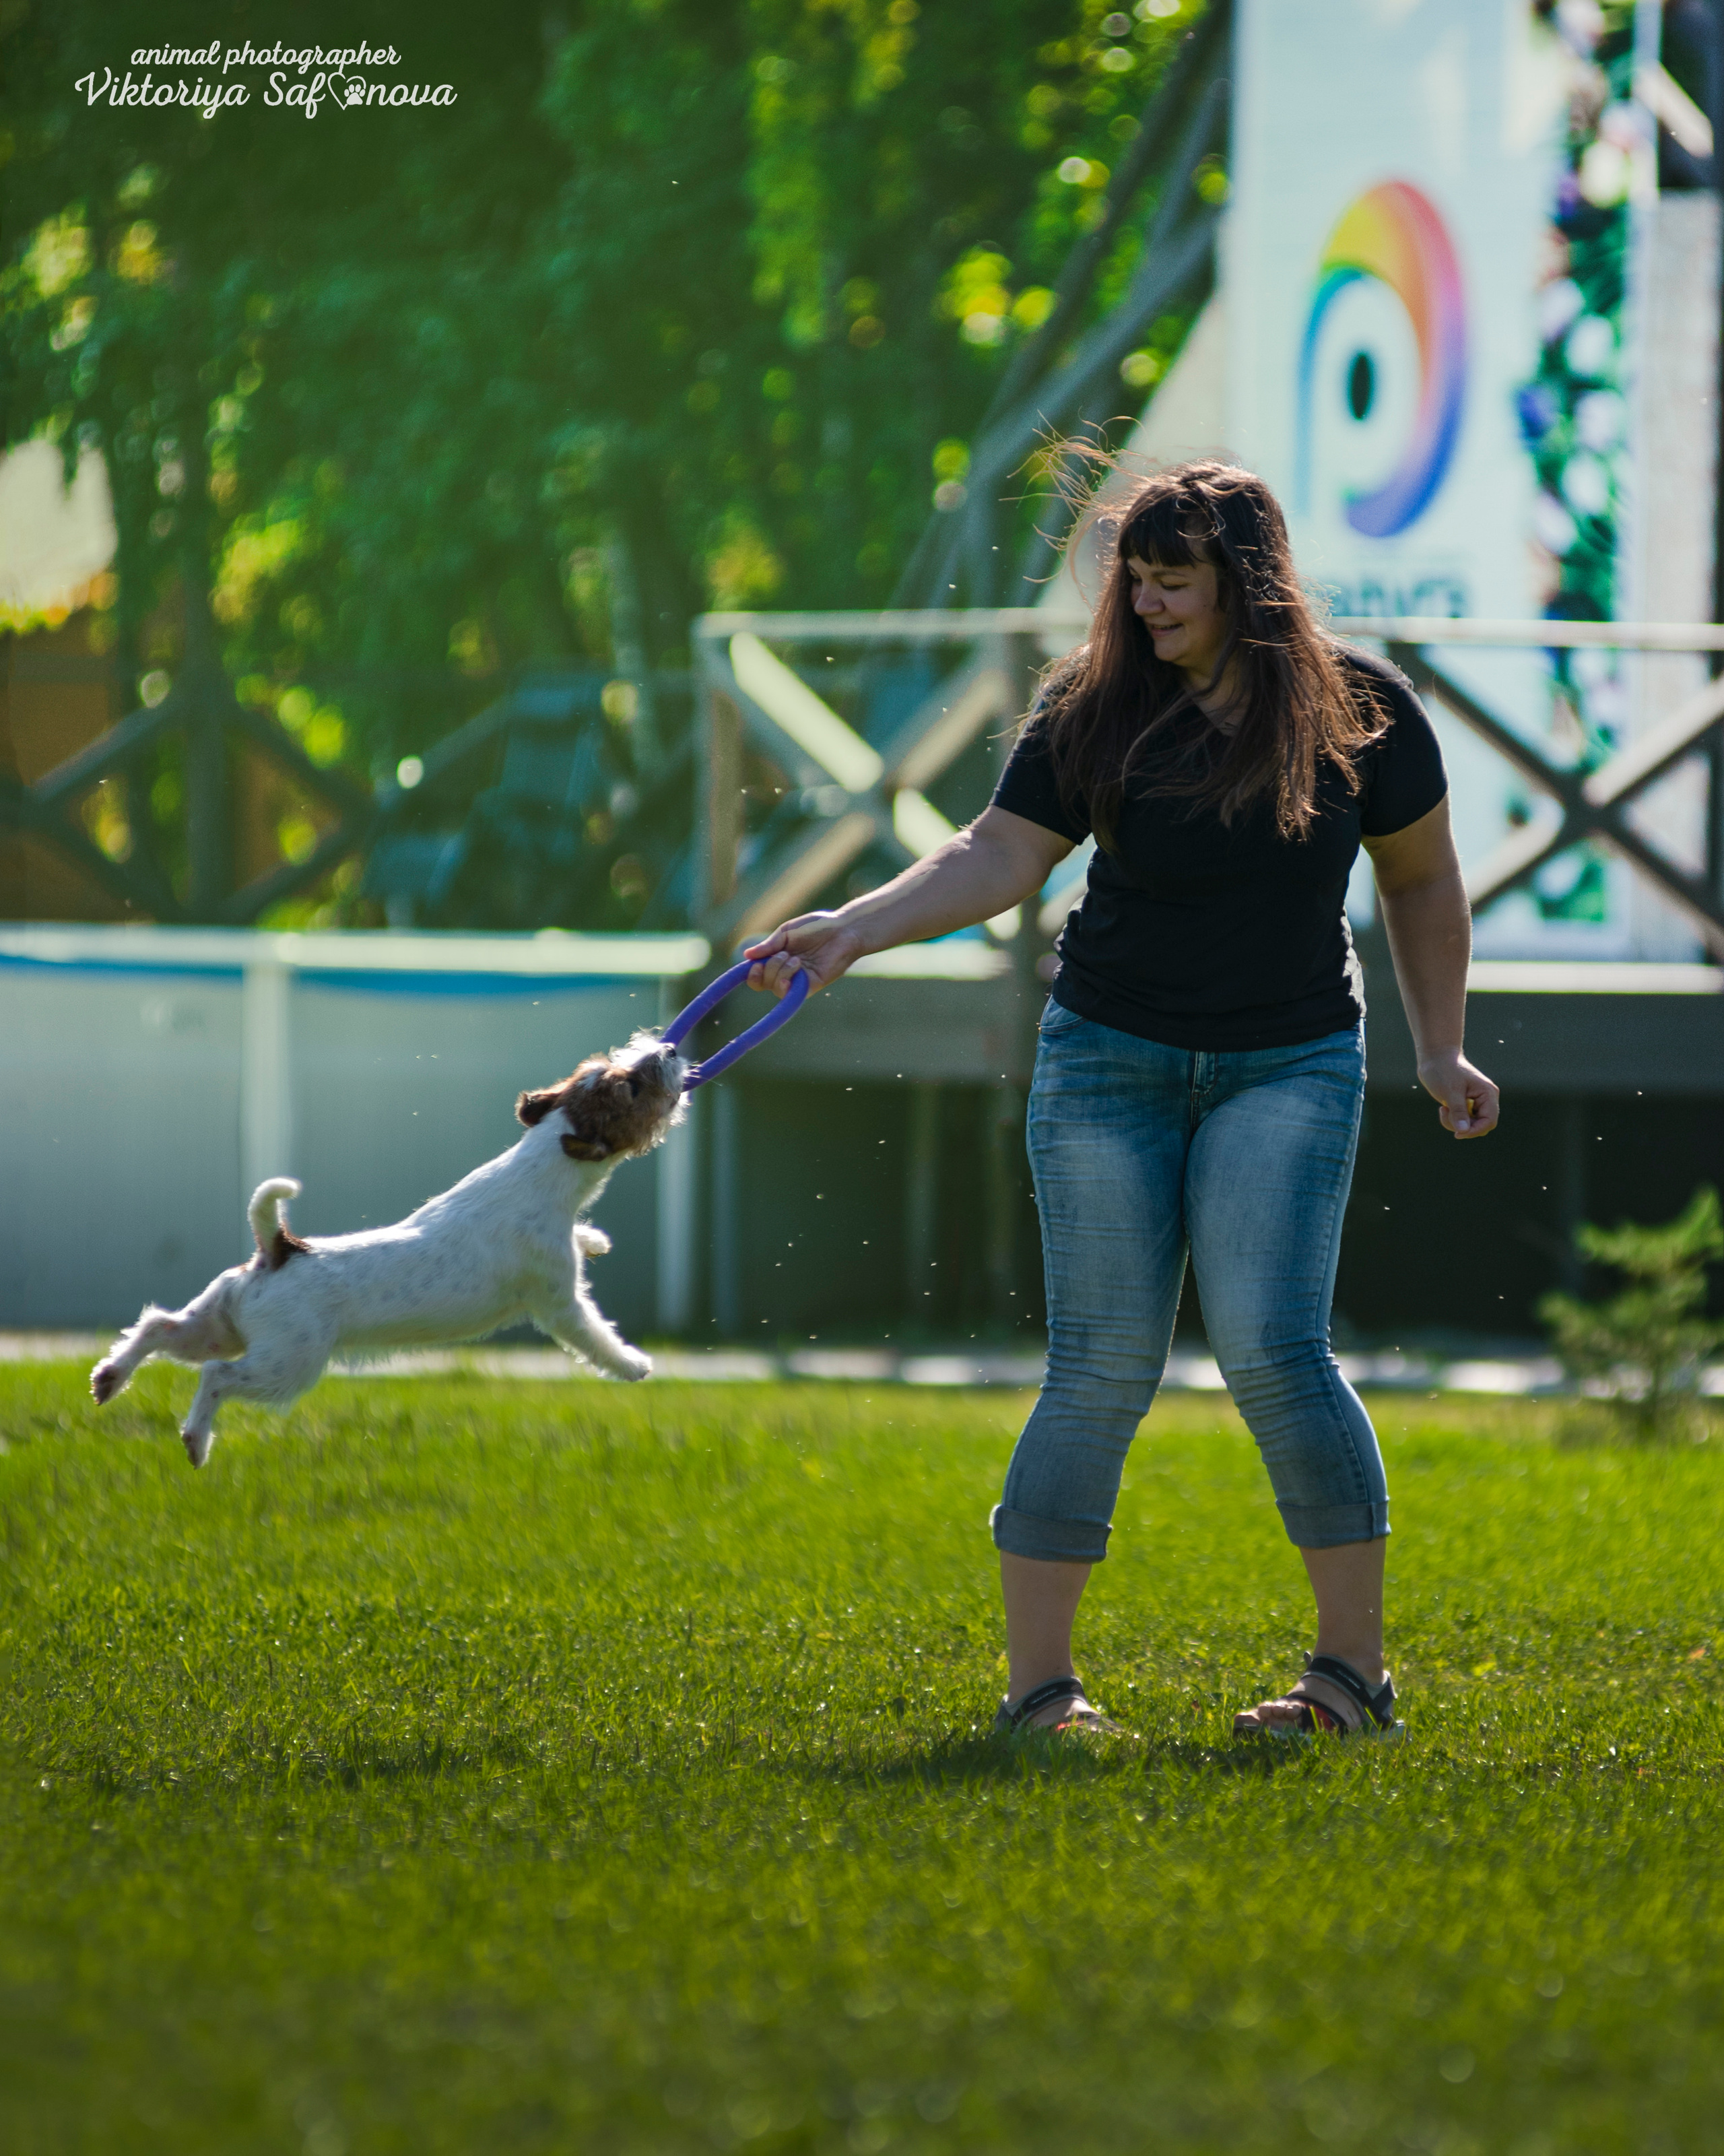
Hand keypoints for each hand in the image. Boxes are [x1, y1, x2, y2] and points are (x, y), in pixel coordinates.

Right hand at [743, 912, 868, 997]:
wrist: (842, 930)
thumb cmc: (816, 927)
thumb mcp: (786, 932)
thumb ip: (768, 945)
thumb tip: (746, 956)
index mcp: (777, 958)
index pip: (757, 974)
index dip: (751, 973)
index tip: (754, 964)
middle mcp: (785, 972)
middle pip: (762, 983)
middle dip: (768, 968)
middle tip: (784, 954)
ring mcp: (797, 981)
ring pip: (775, 988)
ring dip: (780, 972)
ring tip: (797, 959)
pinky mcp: (810, 987)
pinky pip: (791, 994)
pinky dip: (786, 986)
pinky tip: (789, 977)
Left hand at [1417, 1051, 1499, 1139]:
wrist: (1435, 1057)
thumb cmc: (1444, 1069)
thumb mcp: (1451, 1091)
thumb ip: (1458, 1111)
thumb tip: (1464, 1131)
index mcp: (1488, 1093)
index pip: (1489, 1121)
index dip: (1475, 1130)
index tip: (1457, 1134)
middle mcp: (1485, 1099)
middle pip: (1480, 1125)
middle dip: (1462, 1125)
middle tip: (1446, 1113)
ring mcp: (1476, 1103)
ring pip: (1470, 1125)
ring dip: (1454, 1122)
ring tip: (1444, 1108)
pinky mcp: (1466, 1105)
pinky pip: (1462, 1121)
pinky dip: (1452, 1119)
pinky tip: (1444, 1107)